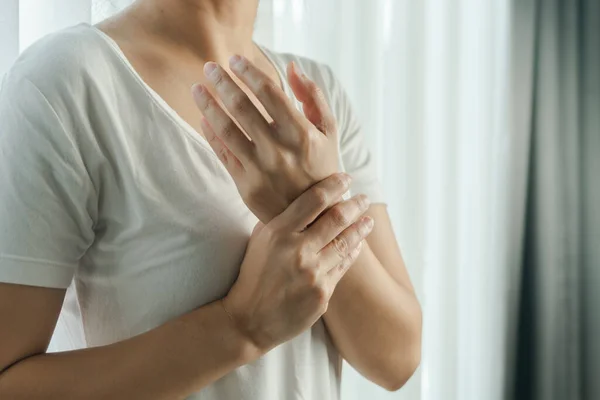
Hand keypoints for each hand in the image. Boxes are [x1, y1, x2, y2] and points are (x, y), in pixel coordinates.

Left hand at [192, 55, 339, 222]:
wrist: (316, 216)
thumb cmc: (323, 167)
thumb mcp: (329, 131)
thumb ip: (313, 97)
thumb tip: (292, 67)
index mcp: (301, 133)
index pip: (268, 93)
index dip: (248, 72)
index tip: (235, 60)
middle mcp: (279, 150)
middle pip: (242, 106)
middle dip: (222, 82)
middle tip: (209, 67)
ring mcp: (260, 169)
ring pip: (226, 129)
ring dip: (208, 105)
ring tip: (197, 89)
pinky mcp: (246, 185)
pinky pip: (223, 154)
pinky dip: (211, 134)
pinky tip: (204, 118)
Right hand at [222, 173, 373, 351]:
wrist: (249, 319)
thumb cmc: (254, 275)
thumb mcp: (260, 240)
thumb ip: (281, 219)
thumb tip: (304, 198)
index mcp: (279, 232)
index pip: (314, 200)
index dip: (334, 186)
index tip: (346, 179)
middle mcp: (298, 251)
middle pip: (337, 219)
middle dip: (355, 205)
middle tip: (364, 198)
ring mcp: (312, 274)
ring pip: (345, 243)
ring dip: (360, 228)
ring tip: (368, 220)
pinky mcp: (322, 293)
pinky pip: (343, 267)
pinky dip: (352, 253)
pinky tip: (357, 245)